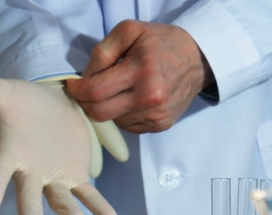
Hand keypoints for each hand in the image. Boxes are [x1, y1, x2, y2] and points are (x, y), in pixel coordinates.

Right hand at [0, 67, 119, 214]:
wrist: (50, 104)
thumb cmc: (21, 102)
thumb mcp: (3, 92)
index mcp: (9, 155)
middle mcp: (29, 172)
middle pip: (28, 195)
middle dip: (31, 213)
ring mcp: (53, 177)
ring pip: (60, 198)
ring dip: (68, 211)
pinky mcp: (75, 176)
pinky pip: (88, 195)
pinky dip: (100, 208)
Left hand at [66, 20, 213, 133]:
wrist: (198, 59)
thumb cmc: (161, 42)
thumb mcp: (131, 31)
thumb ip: (103, 51)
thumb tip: (86, 76)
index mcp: (142, 71)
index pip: (95, 91)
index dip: (78, 89)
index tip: (74, 84)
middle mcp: (150, 98)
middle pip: (100, 112)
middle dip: (86, 102)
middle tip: (86, 90)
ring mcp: (156, 115)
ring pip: (112, 120)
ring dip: (106, 106)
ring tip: (116, 89)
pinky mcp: (160, 125)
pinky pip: (128, 126)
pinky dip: (121, 114)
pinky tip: (130, 99)